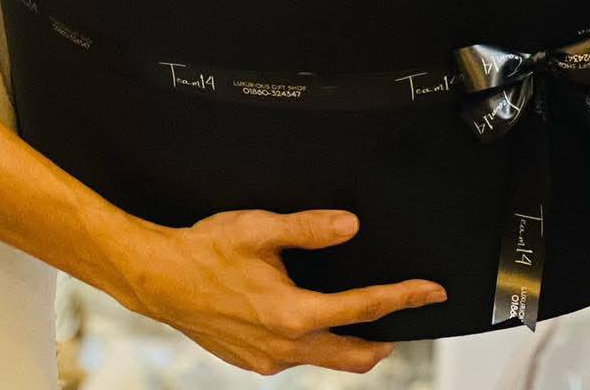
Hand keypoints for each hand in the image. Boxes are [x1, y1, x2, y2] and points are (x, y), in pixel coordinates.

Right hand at [118, 208, 446, 375]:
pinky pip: (294, 359)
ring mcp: (268, 360)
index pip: (364, 308)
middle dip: (384, 342)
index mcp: (293, 314)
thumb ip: (309, 228)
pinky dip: (312, 345)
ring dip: (346, 344)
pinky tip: (306, 323)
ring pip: (323, 359)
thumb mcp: (261, 229)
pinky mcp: (251, 362)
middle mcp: (285, 346)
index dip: (403, 298)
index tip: (430, 293)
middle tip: (404, 326)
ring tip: (359, 324)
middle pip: (353, 355)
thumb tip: (349, 226)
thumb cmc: (205, 251)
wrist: (160, 280)